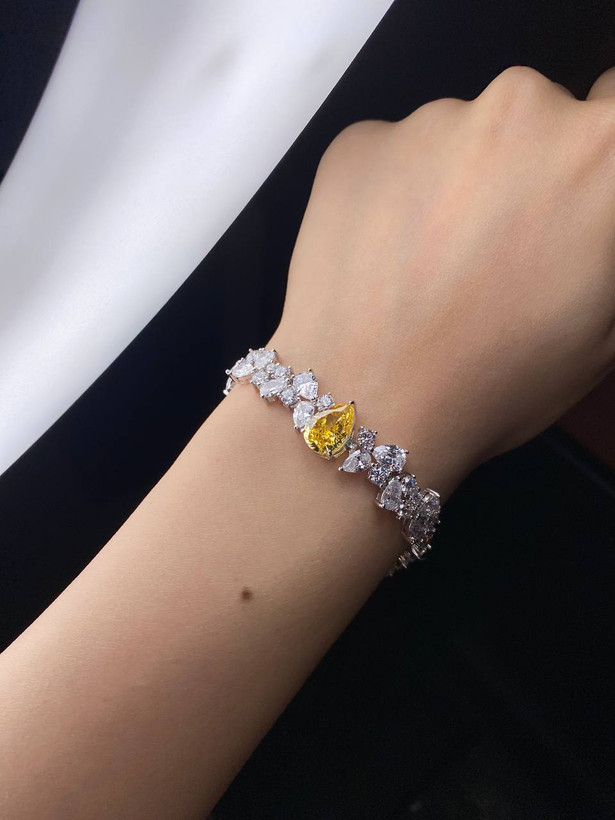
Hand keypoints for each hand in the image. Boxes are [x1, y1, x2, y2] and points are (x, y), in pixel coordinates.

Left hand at [271, 66, 614, 497]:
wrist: (366, 406)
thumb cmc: (495, 382)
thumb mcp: (604, 328)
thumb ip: (607, 238)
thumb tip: (589, 210)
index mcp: (601, 153)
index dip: (591, 166)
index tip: (565, 204)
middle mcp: (522, 108)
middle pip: (537, 118)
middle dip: (523, 172)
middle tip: (493, 252)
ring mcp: (431, 119)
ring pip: (457, 137)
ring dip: (453, 183)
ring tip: (428, 265)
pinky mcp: (359, 141)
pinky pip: (392, 154)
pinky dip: (391, 192)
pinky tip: (381, 257)